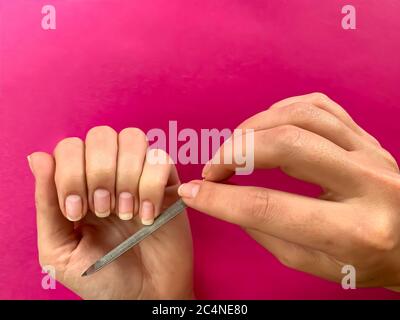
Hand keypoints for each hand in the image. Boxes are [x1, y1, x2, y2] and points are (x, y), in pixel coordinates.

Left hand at [29, 126, 192, 298]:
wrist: (144, 298)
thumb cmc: (102, 278)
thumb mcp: (60, 250)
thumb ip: (46, 206)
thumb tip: (38, 157)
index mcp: (80, 186)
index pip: (70, 147)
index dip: (71, 173)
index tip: (77, 211)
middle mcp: (110, 175)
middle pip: (101, 135)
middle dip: (99, 172)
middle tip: (103, 210)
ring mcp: (140, 177)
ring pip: (133, 138)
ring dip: (127, 176)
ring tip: (126, 213)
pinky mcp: (168, 185)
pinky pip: (161, 160)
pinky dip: (151, 187)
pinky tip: (148, 216)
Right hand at [178, 93, 399, 289]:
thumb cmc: (364, 261)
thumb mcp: (314, 265)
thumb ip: (267, 232)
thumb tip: (225, 198)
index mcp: (355, 231)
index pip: (270, 208)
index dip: (220, 200)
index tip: (192, 193)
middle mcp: (369, 185)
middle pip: (287, 146)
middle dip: (235, 153)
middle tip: (214, 169)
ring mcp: (372, 152)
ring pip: (301, 116)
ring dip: (254, 127)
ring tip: (235, 148)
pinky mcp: (367, 135)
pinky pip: (319, 105)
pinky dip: (281, 110)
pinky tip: (266, 128)